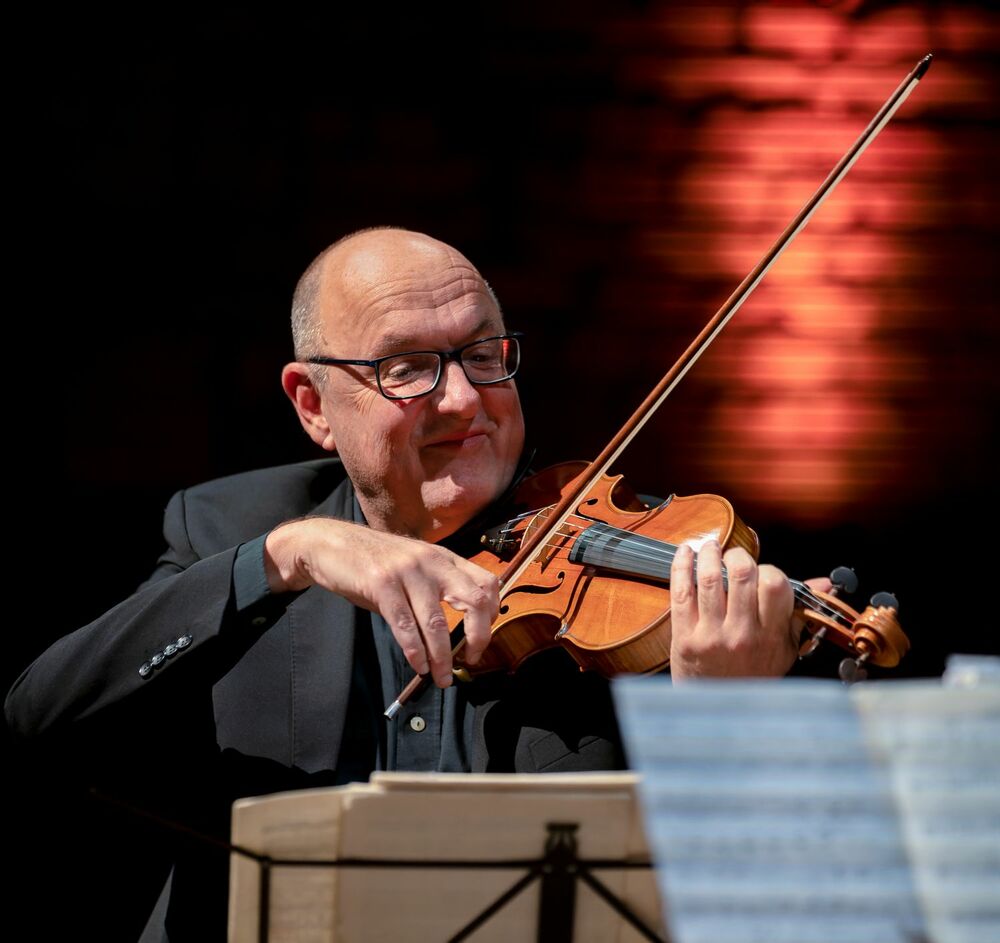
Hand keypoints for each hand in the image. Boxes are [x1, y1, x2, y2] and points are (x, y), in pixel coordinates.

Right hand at [264, 518, 498, 686]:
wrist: (331, 543)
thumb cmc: (375, 563)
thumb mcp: (414, 570)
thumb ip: (435, 593)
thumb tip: (455, 637)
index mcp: (444, 558)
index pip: (487, 583)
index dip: (492, 615)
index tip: (482, 639)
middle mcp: (432, 561)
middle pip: (474, 600)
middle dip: (478, 636)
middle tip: (471, 660)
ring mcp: (407, 570)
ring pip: (436, 621)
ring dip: (441, 656)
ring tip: (440, 677)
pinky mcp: (381, 583)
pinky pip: (405, 625)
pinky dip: (414, 651)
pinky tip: (418, 665)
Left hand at [668, 541, 828, 679]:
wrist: (718, 709)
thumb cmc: (752, 674)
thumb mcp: (784, 649)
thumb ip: (800, 614)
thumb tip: (824, 584)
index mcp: (771, 636)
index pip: (776, 585)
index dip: (768, 569)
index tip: (761, 570)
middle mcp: (743, 635)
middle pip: (743, 575)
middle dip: (738, 555)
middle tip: (734, 555)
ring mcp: (712, 635)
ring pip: (711, 579)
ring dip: (710, 554)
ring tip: (710, 547)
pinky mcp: (685, 636)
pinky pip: (682, 591)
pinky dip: (681, 566)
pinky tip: (685, 553)